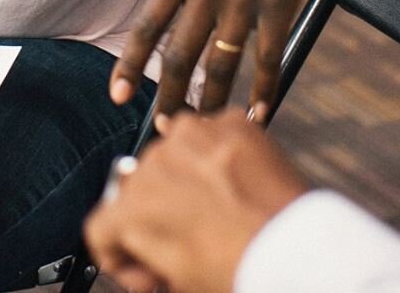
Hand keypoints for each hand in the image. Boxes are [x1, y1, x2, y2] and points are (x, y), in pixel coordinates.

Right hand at [84, 110, 310, 292]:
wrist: (298, 251)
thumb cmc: (236, 271)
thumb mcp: (176, 279)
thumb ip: (146, 258)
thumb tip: (145, 256)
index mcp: (132, 207)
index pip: (101, 227)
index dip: (121, 256)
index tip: (147, 270)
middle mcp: (155, 160)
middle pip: (139, 188)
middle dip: (158, 215)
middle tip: (188, 244)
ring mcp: (195, 134)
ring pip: (176, 154)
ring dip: (187, 179)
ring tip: (219, 213)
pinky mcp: (233, 122)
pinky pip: (214, 136)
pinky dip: (221, 158)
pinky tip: (240, 188)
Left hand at [110, 0, 337, 117]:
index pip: (147, 25)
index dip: (129, 64)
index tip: (116, 96)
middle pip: (179, 53)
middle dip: (169, 96)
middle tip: (165, 128)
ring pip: (220, 62)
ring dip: (211, 99)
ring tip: (206, 123)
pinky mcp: (279, 2)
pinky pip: (268, 56)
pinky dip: (264, 89)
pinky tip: (260, 112)